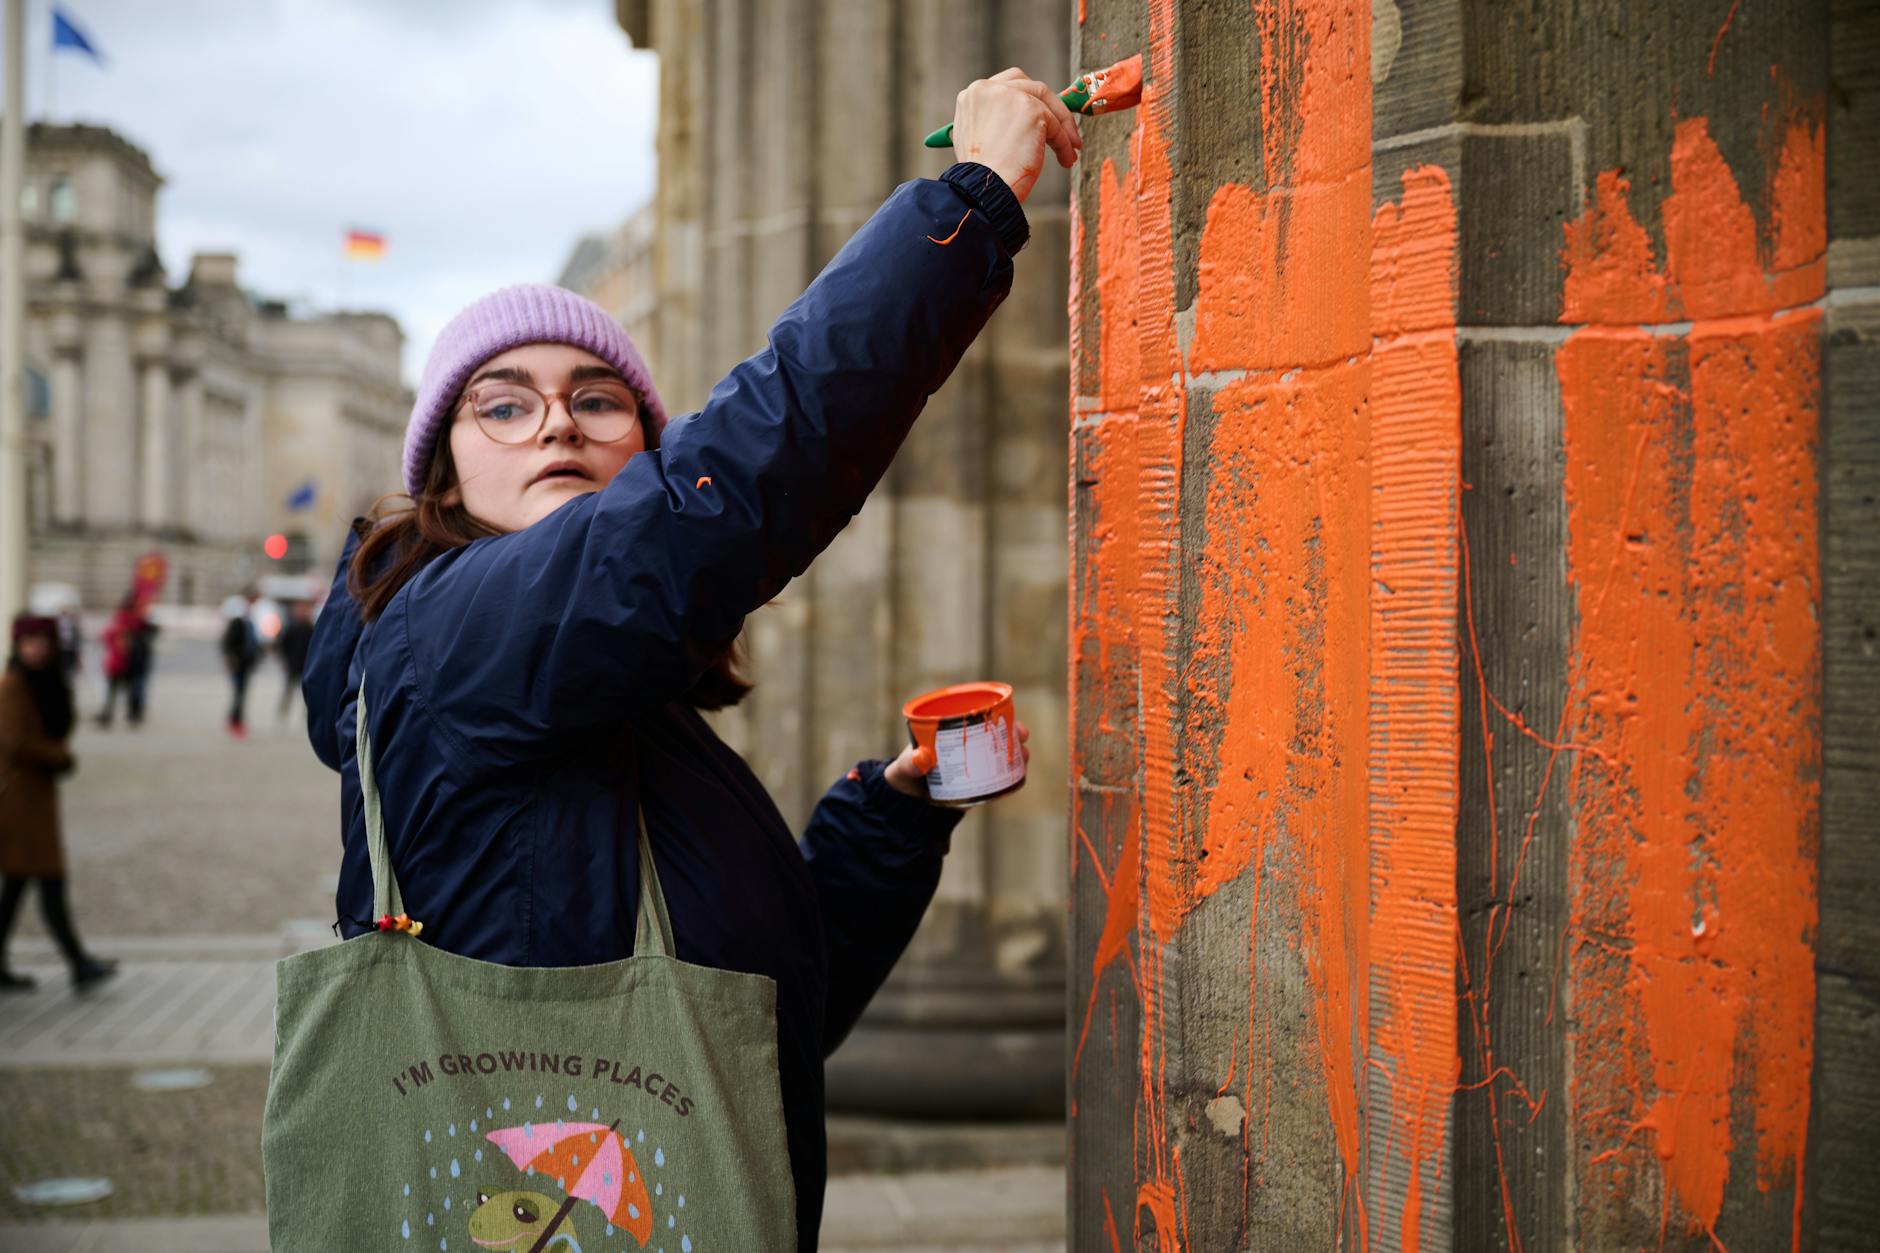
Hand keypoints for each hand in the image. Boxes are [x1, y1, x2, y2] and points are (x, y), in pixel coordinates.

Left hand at [883, 721, 1030, 798]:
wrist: (906, 804)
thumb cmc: (903, 776)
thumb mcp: (903, 769)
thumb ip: (909, 764)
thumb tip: (920, 759)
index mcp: (948, 732)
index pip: (975, 716)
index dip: (995, 713)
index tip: (1008, 716)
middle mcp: (965, 746)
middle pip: (994, 734)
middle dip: (1012, 733)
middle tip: (1023, 735)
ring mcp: (973, 765)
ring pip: (1000, 755)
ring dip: (1016, 754)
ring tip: (1025, 758)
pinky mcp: (977, 785)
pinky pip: (997, 779)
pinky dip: (1009, 778)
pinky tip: (1017, 779)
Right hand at [951, 68, 1081, 203]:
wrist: (983, 190)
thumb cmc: (981, 176)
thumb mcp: (979, 138)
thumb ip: (996, 121)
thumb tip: (1023, 123)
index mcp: (973, 95)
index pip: (1008, 85)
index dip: (1028, 100)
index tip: (1040, 119)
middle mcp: (988, 89)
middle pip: (1030, 86)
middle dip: (1049, 108)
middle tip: (1062, 132)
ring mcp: (1010, 96)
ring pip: (1046, 103)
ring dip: (1061, 126)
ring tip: (1068, 152)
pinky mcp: (1031, 109)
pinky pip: (1055, 124)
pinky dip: (1064, 142)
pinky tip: (1066, 159)